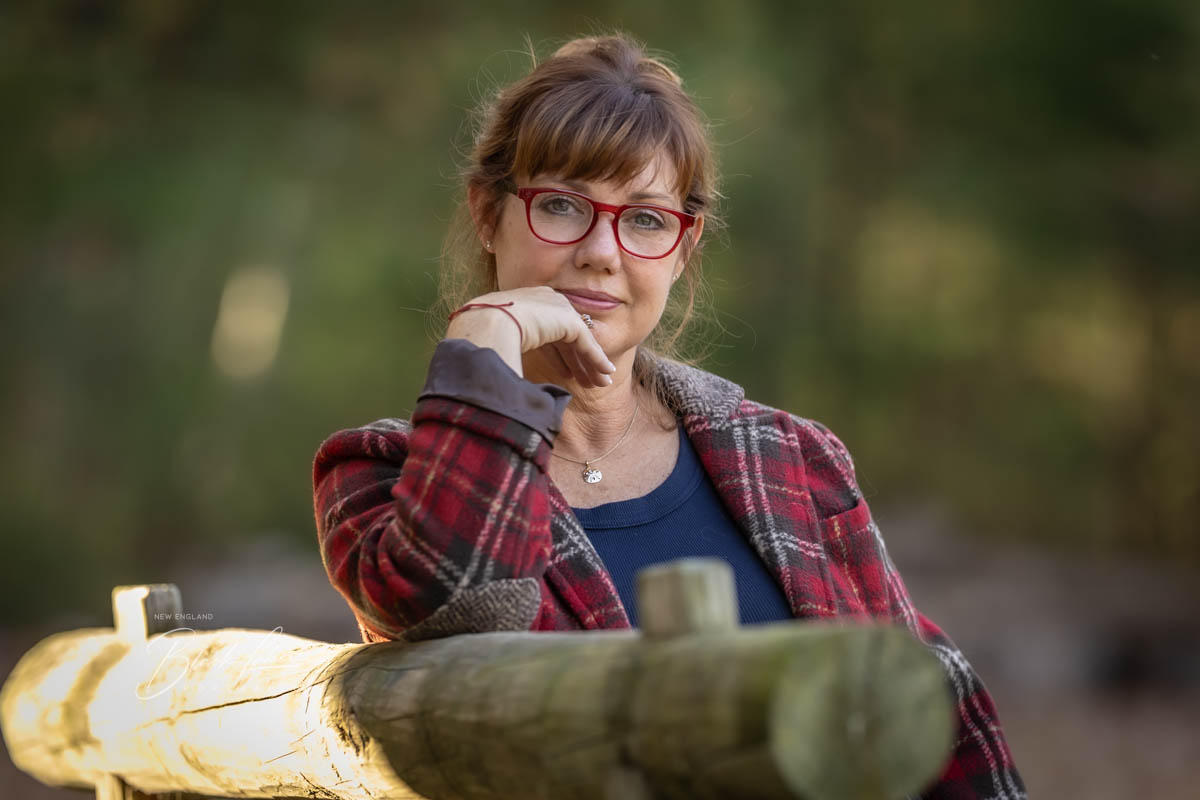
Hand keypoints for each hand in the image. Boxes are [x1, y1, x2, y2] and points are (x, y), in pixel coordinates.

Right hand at [445, 287, 615, 386]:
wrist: (485, 323)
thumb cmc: (482, 335)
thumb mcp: (498, 339)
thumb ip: (509, 346)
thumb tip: (504, 371)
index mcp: (526, 302)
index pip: (550, 330)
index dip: (560, 355)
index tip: (567, 374)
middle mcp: (544, 300)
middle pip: (567, 336)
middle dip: (579, 361)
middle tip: (589, 381)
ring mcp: (557, 308)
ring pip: (580, 341)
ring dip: (590, 364)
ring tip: (600, 384)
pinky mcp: (567, 320)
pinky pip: (586, 343)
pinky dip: (596, 359)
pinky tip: (606, 373)